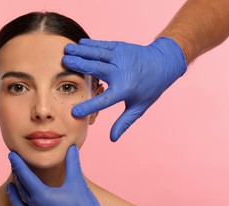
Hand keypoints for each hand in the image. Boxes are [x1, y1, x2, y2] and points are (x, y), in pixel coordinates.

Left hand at [7, 145, 123, 205]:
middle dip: (17, 176)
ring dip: (14, 196)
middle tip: (14, 166)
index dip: (18, 164)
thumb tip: (72, 147)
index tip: (11, 155)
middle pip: (21, 189)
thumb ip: (72, 163)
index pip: (25, 176)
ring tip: (11, 188)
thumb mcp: (77, 181)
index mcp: (42, 195)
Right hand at [63, 37, 186, 140]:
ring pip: (98, 54)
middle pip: (97, 69)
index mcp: (125, 89)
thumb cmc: (150, 89)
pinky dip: (91, 44)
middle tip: (64, 63)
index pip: (104, 100)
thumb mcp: (139, 108)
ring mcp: (121, 57)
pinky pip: (103, 45)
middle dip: (80, 65)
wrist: (164, 63)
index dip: (90, 107)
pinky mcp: (120, 47)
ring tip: (66, 50)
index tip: (75, 112)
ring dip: (81, 52)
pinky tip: (79, 44)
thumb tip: (112, 139)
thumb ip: (124, 123)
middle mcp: (121, 72)